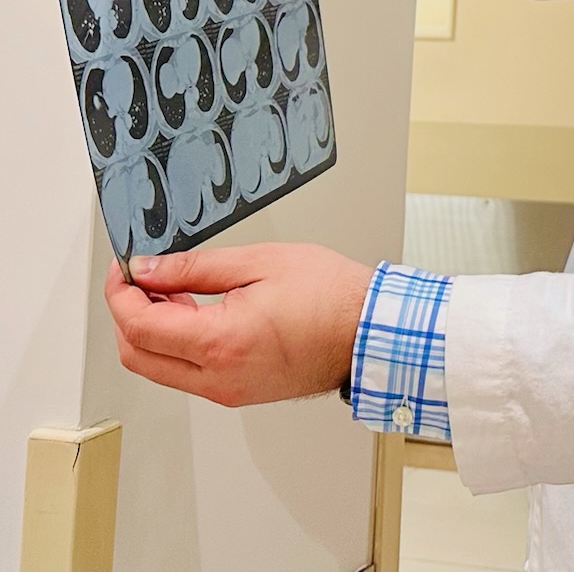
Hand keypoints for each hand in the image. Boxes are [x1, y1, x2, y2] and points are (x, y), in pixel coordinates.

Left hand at [105, 243, 372, 407]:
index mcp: (220, 342)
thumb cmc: (332, 296)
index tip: (123, 268)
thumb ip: (195, 266)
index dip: (120, 294)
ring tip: (171, 290)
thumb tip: (149, 269)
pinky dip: (176, 344)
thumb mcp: (261, 261)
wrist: (371, 331)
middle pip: (136, 355)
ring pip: (158, 367)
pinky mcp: (237, 393)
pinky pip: (186, 373)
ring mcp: (226, 391)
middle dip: (126, 315)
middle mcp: (217, 377)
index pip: (139, 325)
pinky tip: (194, 313)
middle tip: (138, 279)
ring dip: (150, 330)